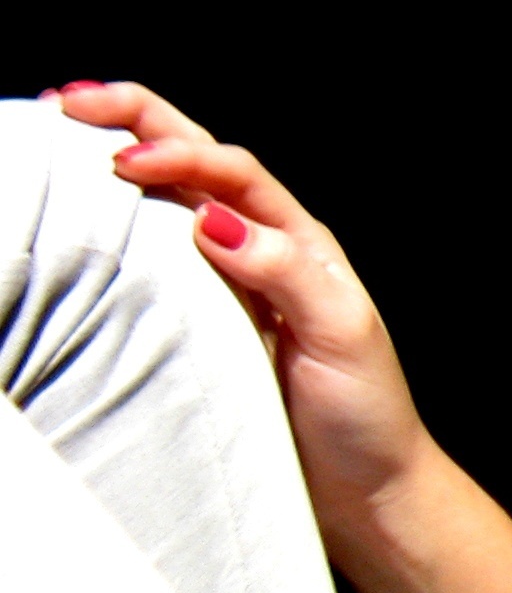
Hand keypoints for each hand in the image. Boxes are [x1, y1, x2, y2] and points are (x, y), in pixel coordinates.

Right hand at [43, 80, 431, 548]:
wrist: (367, 491)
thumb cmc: (365, 414)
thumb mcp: (342, 334)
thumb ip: (286, 273)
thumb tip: (216, 220)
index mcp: (299, 243)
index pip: (232, 172)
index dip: (179, 154)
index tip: (123, 161)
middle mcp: (262, 253)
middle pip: (197, 165)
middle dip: (137, 122)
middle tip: (69, 101)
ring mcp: (227, 289)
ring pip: (167, 206)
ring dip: (120, 161)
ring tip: (63, 131)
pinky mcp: (201, 329)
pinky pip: (153, 266)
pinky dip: (115, 230)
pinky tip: (81, 216)